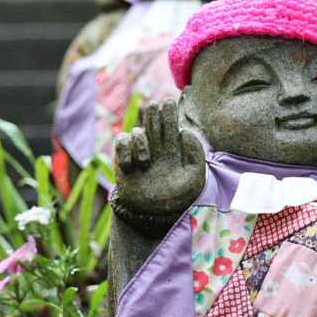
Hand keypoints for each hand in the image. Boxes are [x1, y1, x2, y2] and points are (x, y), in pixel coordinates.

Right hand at [114, 98, 205, 215]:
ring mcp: (141, 152)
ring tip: (146, 162)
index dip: (169, 113)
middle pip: (154, 123)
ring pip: (137, 132)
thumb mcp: (194, 177)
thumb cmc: (179, 195)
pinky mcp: (126, 159)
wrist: (157, 213)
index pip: (172, 125)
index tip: (168, 103)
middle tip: (154, 106)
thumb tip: (186, 132)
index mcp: (175, 147)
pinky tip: (130, 166)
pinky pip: (121, 142)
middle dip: (154, 114)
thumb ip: (195, 155)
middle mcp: (158, 146)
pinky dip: (123, 150)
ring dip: (140, 142)